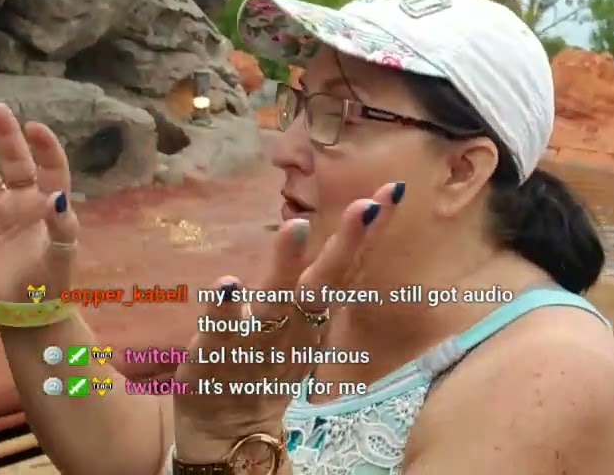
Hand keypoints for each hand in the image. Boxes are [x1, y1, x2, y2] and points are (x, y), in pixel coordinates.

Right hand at [0, 104, 80, 303]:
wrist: (26, 305)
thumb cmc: (52, 277)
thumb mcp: (62, 251)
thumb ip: (61, 223)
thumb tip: (58, 195)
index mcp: (50, 201)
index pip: (50, 167)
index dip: (44, 147)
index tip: (34, 126)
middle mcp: (24, 199)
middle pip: (14, 162)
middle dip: (5, 136)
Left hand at [171, 181, 401, 453]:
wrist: (231, 423)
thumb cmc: (271, 357)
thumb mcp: (307, 317)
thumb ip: (328, 276)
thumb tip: (360, 224)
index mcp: (317, 311)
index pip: (350, 264)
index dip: (373, 230)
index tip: (394, 190)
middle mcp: (296, 321)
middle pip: (326, 280)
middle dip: (348, 243)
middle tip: (367, 205)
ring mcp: (260, 337)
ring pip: (277, 299)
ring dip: (287, 263)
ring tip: (295, 226)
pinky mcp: (220, 350)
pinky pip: (222, 328)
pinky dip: (224, 308)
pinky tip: (225, 283)